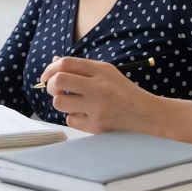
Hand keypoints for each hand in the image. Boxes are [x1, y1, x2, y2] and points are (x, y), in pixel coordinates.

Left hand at [39, 56, 156, 133]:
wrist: (144, 113)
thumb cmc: (122, 90)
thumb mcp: (106, 71)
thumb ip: (80, 67)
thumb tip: (54, 63)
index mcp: (100, 70)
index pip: (66, 63)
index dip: (50, 68)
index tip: (46, 75)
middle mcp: (98, 88)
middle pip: (59, 81)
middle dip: (51, 84)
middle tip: (55, 88)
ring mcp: (97, 109)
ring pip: (60, 102)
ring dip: (60, 101)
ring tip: (69, 100)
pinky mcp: (96, 127)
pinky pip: (70, 120)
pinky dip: (72, 116)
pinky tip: (83, 113)